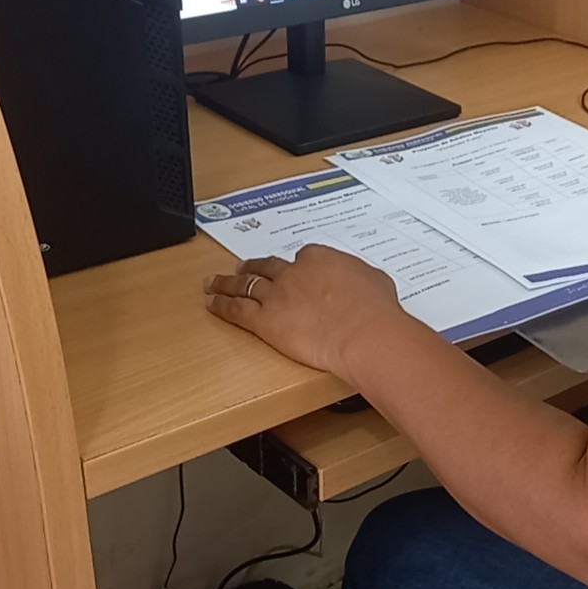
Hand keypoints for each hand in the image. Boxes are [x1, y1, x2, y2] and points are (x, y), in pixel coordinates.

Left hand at [204, 247, 405, 377]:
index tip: (295, 270)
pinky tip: (211, 303)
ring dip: (227, 283)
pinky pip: (237, 311)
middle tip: (244, 267)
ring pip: (245, 285)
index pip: (302, 257)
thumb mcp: (376, 282)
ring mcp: (276, 296)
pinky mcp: (264, 321)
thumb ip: (361, 280)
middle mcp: (293, 273)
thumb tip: (363, 284)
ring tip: (214, 282)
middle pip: (267, 267)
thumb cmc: (375, 310)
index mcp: (320, 259)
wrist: (364, 332)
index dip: (296, 265)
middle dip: (253, 267)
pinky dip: (221, 306)